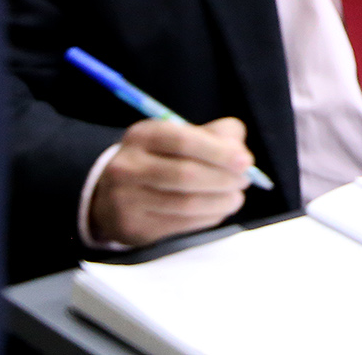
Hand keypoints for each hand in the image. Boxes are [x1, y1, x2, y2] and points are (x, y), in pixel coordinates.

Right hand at [88, 118, 251, 247]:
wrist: (115, 191)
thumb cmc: (162, 157)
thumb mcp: (183, 135)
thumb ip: (217, 135)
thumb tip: (239, 154)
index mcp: (143, 135)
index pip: (184, 142)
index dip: (219, 152)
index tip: (245, 162)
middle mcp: (128, 166)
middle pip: (185, 175)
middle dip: (223, 179)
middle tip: (244, 181)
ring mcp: (125, 199)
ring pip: (185, 204)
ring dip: (220, 202)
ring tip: (236, 198)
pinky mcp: (132, 226)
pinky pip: (180, 224)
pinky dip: (207, 218)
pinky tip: (218, 211)